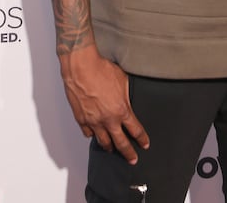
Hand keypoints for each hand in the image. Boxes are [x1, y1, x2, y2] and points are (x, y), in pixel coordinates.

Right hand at [59, 45, 149, 163]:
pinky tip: (95, 134)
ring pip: (103, 142)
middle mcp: (108, 120)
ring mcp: (94, 122)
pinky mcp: (81, 119)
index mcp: (121, 110)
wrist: (81, 68)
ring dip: (109, 146)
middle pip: (121, 143)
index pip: (135, 130)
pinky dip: (93, 135)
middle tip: (132, 159)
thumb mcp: (123, 80)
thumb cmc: (101, 70)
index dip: (142, 139)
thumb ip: (126, 94)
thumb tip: (128, 99)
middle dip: (128, 153)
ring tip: (112, 149)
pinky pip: (88, 133)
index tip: (145, 144)